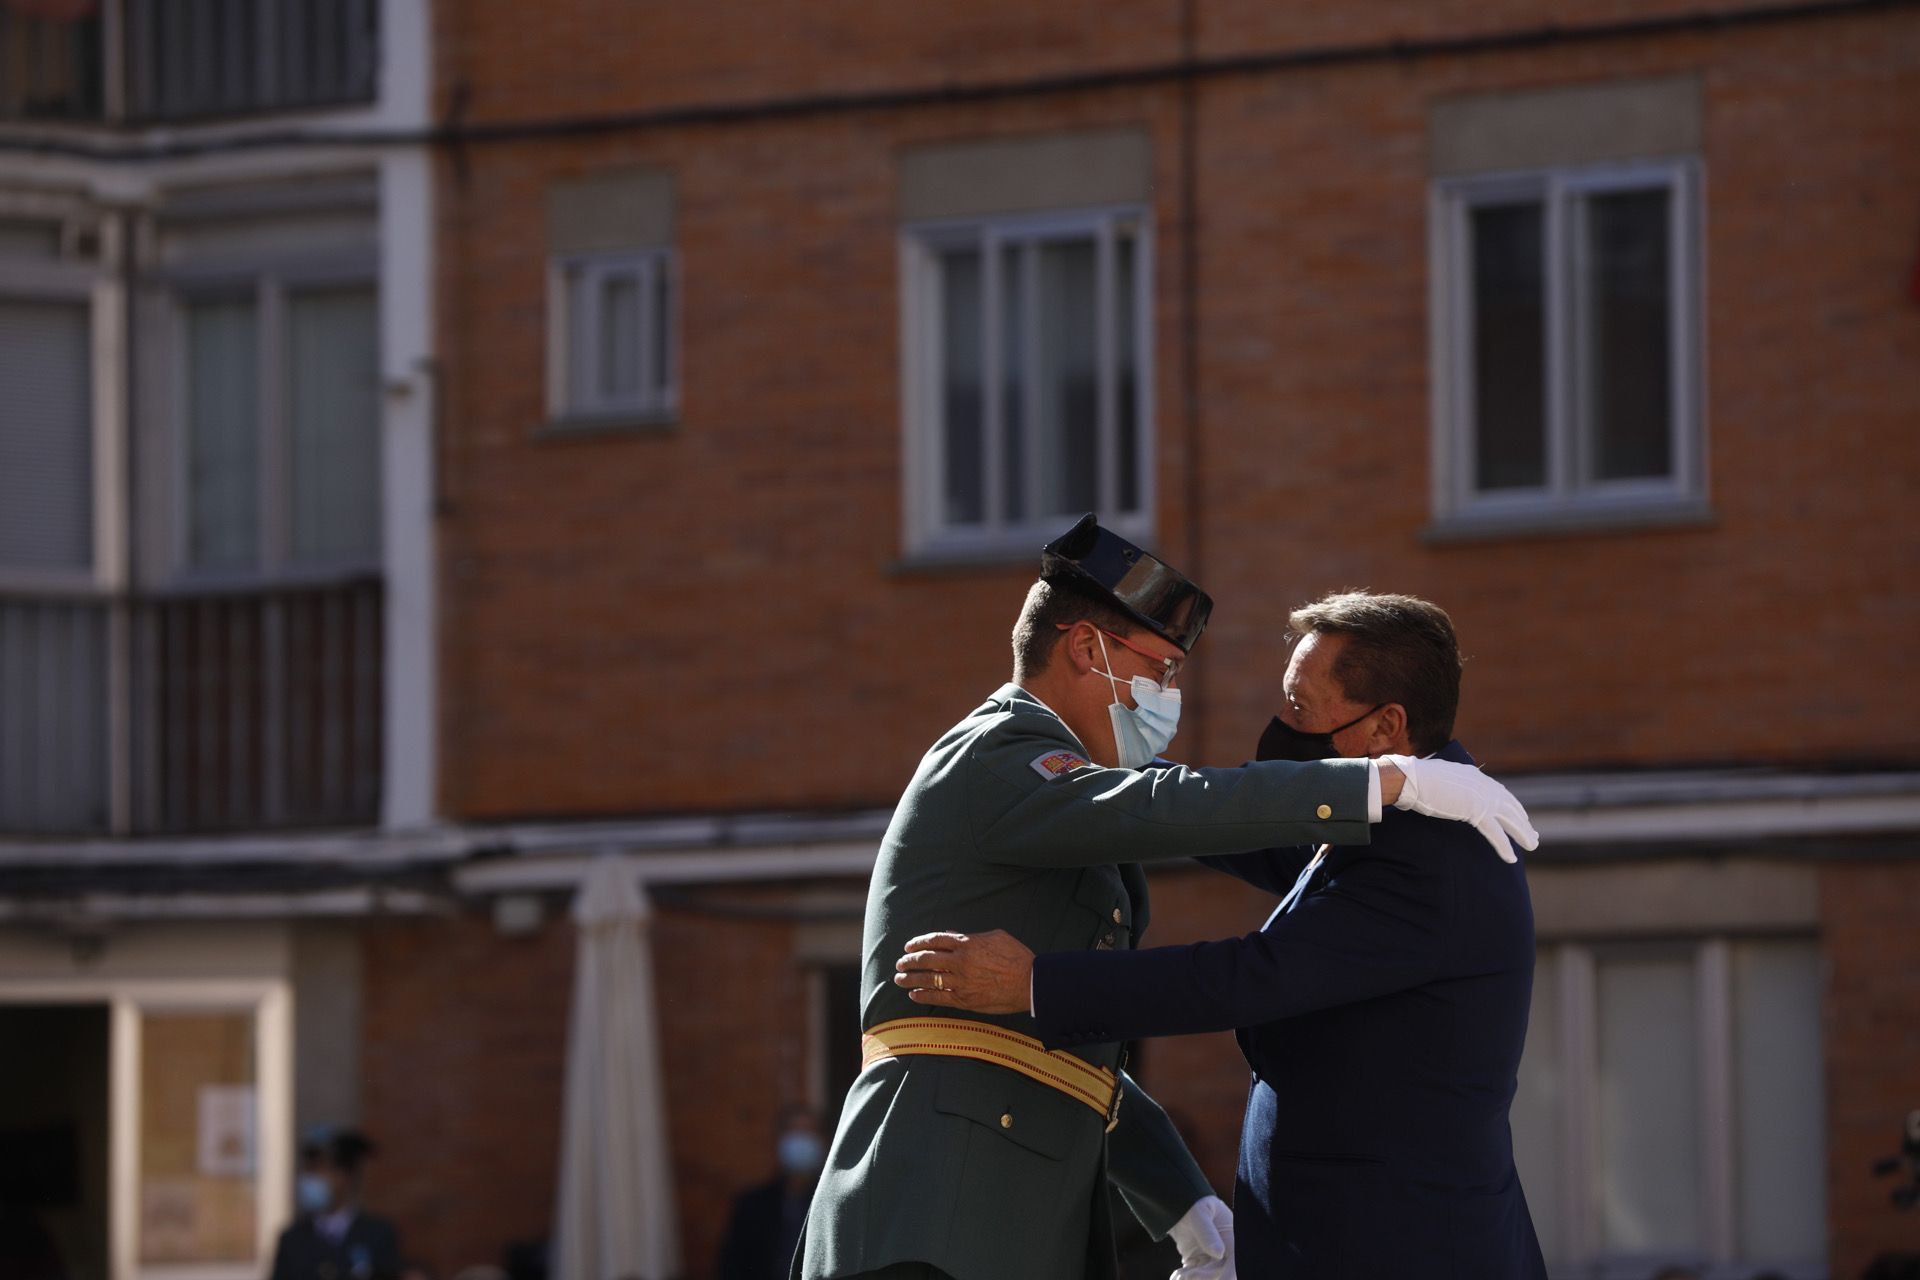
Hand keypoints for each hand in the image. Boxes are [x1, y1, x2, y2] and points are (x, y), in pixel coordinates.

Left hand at [894, 930, 1035, 1014]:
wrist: (1030, 983)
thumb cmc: (1016, 957)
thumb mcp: (996, 936)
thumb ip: (972, 935)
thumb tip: (952, 934)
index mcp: (967, 943)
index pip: (935, 940)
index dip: (918, 942)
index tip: (908, 946)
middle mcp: (960, 962)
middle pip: (926, 960)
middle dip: (909, 961)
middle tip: (900, 964)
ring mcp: (961, 982)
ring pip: (928, 979)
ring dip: (910, 979)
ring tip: (899, 980)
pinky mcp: (965, 1000)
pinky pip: (938, 998)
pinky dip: (923, 996)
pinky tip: (914, 995)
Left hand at [1168, 1194, 1235, 1279]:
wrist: (1176, 1203)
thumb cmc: (1191, 1202)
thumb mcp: (1198, 1213)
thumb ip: (1207, 1231)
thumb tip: (1218, 1253)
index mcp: (1232, 1236)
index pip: (1236, 1260)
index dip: (1230, 1274)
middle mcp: (1226, 1250)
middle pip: (1222, 1273)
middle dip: (1205, 1276)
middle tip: (1186, 1274)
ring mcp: (1213, 1258)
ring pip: (1208, 1277)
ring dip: (1193, 1277)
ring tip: (1178, 1275)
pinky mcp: (1201, 1262)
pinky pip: (1196, 1276)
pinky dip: (1186, 1277)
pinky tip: (1177, 1275)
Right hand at [1378, 754, 1537, 862]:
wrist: (1413, 779)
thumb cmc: (1417, 779)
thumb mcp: (1439, 778)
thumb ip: (1449, 785)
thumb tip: (1443, 789)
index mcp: (1475, 776)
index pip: (1500, 793)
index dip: (1511, 806)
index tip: (1519, 817)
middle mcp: (1483, 785)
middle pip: (1510, 806)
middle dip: (1523, 822)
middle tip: (1533, 835)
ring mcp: (1482, 798)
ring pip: (1509, 819)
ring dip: (1523, 833)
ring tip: (1532, 845)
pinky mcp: (1477, 812)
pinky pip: (1495, 833)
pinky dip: (1504, 846)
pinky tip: (1511, 858)